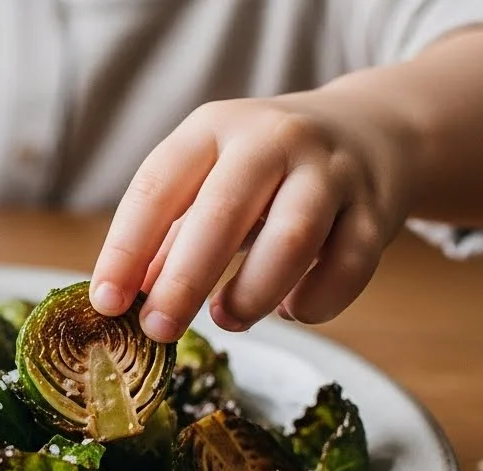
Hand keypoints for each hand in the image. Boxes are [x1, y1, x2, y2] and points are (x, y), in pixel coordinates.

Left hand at [89, 91, 415, 342]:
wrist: (374, 130)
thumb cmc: (265, 170)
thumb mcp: (209, 180)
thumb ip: (168, 236)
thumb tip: (125, 300)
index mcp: (213, 129)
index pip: (156, 187)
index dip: (126, 249)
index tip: (107, 302)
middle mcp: (273, 139)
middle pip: (222, 214)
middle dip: (183, 282)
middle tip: (159, 330)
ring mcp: (330, 171)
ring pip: (290, 240)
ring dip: (251, 294)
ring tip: (228, 319)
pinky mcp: (375, 208)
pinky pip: (347, 267)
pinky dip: (315, 302)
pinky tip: (292, 309)